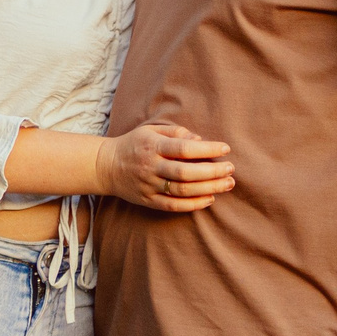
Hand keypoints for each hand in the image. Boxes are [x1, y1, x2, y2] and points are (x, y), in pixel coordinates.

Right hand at [96, 121, 233, 211]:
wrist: (106, 166)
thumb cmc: (135, 144)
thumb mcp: (151, 130)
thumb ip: (175, 132)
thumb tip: (199, 141)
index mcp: (153, 146)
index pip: (184, 149)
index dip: (207, 150)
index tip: (225, 149)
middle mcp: (151, 166)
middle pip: (186, 172)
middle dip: (212, 172)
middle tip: (231, 169)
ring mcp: (149, 186)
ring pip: (182, 191)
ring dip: (208, 188)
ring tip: (227, 184)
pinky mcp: (148, 201)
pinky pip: (173, 206)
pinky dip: (193, 204)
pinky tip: (209, 199)